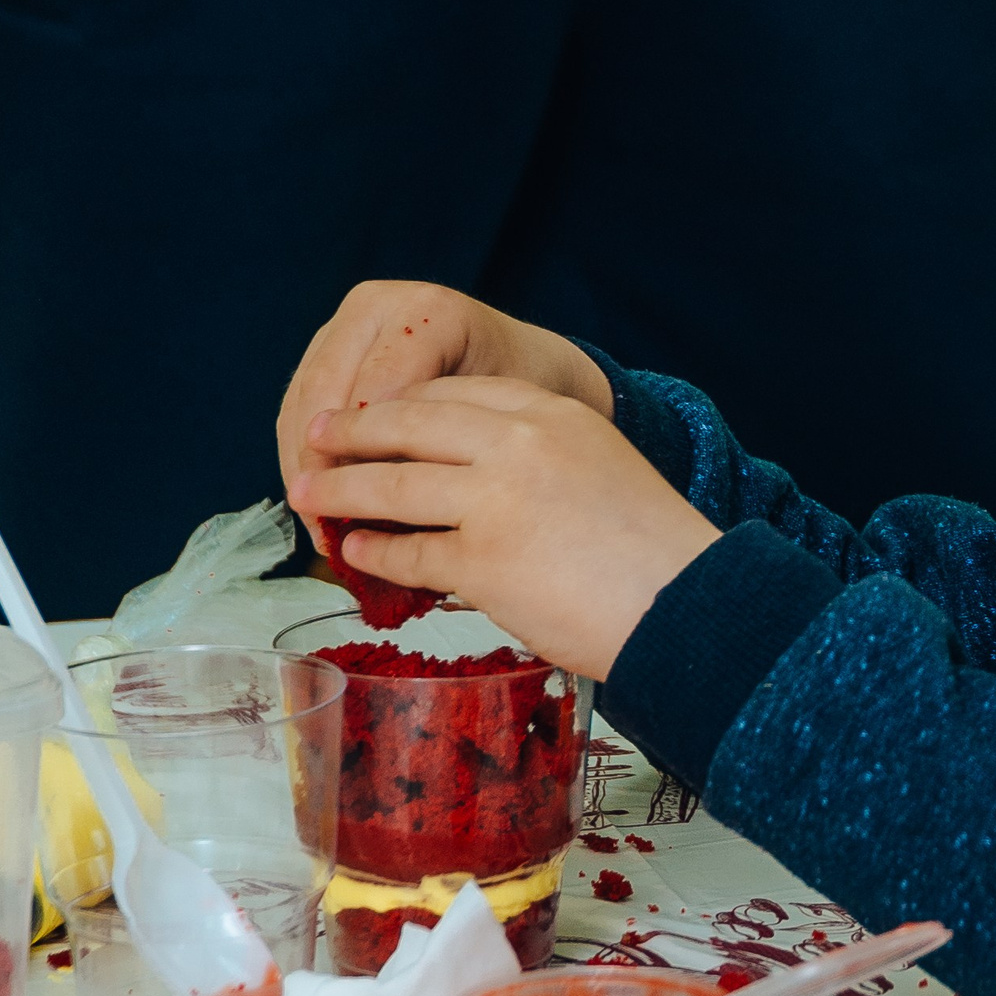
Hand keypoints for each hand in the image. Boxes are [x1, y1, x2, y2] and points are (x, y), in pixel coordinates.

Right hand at [275, 281, 607, 510]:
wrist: (518, 363)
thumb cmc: (520, 397)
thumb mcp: (500, 421)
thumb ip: (448, 452)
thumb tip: (388, 519)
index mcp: (429, 314)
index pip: (376, 390)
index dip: (358, 455)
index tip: (352, 511)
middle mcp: (381, 305)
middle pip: (326, 389)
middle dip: (318, 463)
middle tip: (323, 527)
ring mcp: (348, 323)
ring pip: (302, 399)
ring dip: (302, 465)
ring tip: (317, 526)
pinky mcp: (326, 347)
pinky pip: (297, 404)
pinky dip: (301, 456)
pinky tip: (316, 503)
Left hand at [288, 377, 718, 678]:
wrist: (684, 604)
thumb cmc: (653, 550)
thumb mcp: (602, 465)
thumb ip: (543, 456)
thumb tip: (475, 471)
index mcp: (554, 415)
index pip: (460, 392)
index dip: (405, 401)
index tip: (374, 409)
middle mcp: (520, 446)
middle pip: (412, 424)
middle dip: (353, 430)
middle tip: (316, 434)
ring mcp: (496, 501)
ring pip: (394, 485)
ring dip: (342, 489)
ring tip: (311, 493)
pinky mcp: (482, 561)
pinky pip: (408, 552)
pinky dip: (374, 552)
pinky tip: (357, 552)